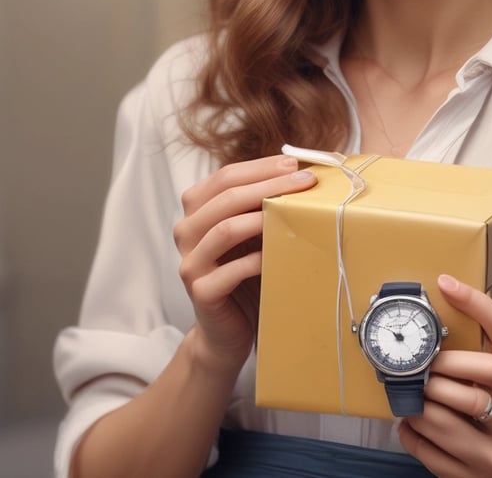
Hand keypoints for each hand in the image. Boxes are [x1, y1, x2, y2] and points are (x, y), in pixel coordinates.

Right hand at [173, 154, 315, 370]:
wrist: (229, 328)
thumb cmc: (246, 272)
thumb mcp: (254, 232)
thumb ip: (263, 204)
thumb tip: (303, 172)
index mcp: (197, 209)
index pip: (226, 176)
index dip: (262, 167)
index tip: (295, 164)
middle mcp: (186, 231)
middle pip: (226, 197)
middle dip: (269, 184)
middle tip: (304, 182)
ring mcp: (190, 262)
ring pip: (224, 229)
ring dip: (262, 216)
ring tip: (293, 210)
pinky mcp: (201, 292)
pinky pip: (230, 271)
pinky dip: (256, 259)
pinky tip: (278, 253)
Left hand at [398, 274, 491, 477]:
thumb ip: (481, 346)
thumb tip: (436, 303)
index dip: (474, 303)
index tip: (445, 283)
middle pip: (478, 374)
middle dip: (438, 368)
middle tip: (416, 366)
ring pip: (450, 419)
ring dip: (419, 404)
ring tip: (409, 395)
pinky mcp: (484, 476)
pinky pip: (436, 455)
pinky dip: (414, 437)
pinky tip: (409, 424)